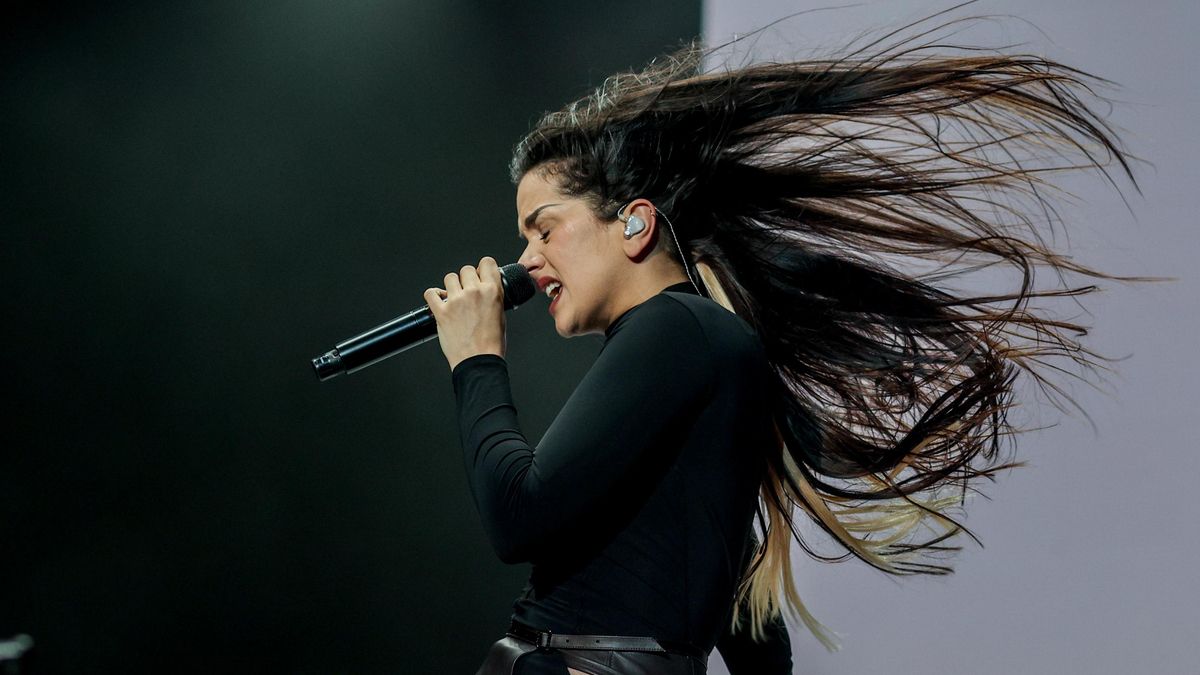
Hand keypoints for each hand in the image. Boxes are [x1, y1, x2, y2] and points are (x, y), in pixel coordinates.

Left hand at [423, 256, 506, 371]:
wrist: (479, 361)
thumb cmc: (492, 343)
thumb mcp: (501, 314)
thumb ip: (493, 297)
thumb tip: (486, 288)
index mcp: (493, 291)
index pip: (487, 262)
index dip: (482, 268)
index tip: (480, 274)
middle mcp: (474, 292)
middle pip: (466, 269)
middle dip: (466, 279)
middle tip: (466, 292)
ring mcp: (456, 301)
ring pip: (449, 277)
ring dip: (450, 287)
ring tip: (453, 298)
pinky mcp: (441, 312)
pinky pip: (430, 293)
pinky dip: (433, 296)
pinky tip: (438, 302)